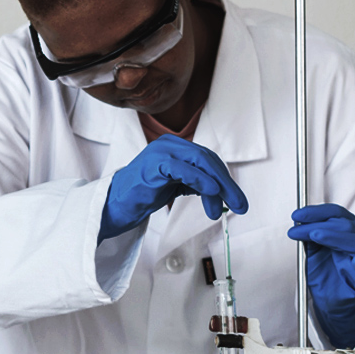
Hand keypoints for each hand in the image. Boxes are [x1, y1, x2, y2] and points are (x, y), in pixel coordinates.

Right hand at [98, 134, 247, 241]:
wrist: (115, 204)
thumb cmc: (142, 195)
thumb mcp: (176, 185)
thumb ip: (196, 183)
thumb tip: (222, 192)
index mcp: (175, 147)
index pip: (209, 159)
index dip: (225, 179)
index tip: (236, 199)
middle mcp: (170, 145)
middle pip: (208, 160)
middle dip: (227, 184)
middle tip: (239, 205)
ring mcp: (161, 152)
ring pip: (200, 162)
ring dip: (218, 186)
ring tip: (222, 208)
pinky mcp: (154, 165)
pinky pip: (183, 169)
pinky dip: (201, 180)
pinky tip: (212, 192)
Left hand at [287, 204, 354, 348]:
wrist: (333, 298)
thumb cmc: (326, 271)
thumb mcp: (313, 251)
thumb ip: (309, 237)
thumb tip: (297, 222)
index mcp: (349, 229)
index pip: (335, 213)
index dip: (316, 212)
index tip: (296, 215)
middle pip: (344, 225)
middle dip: (317, 225)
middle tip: (297, 230)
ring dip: (334, 237)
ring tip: (316, 235)